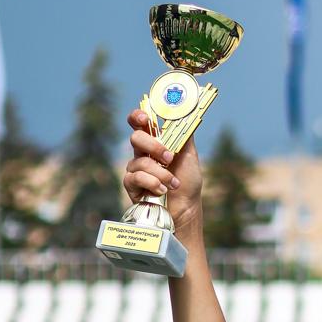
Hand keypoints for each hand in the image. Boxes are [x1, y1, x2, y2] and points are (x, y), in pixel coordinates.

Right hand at [124, 109, 202, 235]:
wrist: (186, 209)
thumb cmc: (188, 182)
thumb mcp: (189, 155)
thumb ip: (184, 134)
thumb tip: (186, 112)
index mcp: (155, 141)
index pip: (140, 122)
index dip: (138, 116)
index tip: (145, 118)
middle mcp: (143, 153)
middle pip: (136, 138)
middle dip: (153, 146)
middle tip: (169, 157)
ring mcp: (136, 169)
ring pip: (139, 161)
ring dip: (160, 173)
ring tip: (173, 183)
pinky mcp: (132, 186)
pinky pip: (135, 177)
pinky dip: (152, 183)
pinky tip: (162, 190)